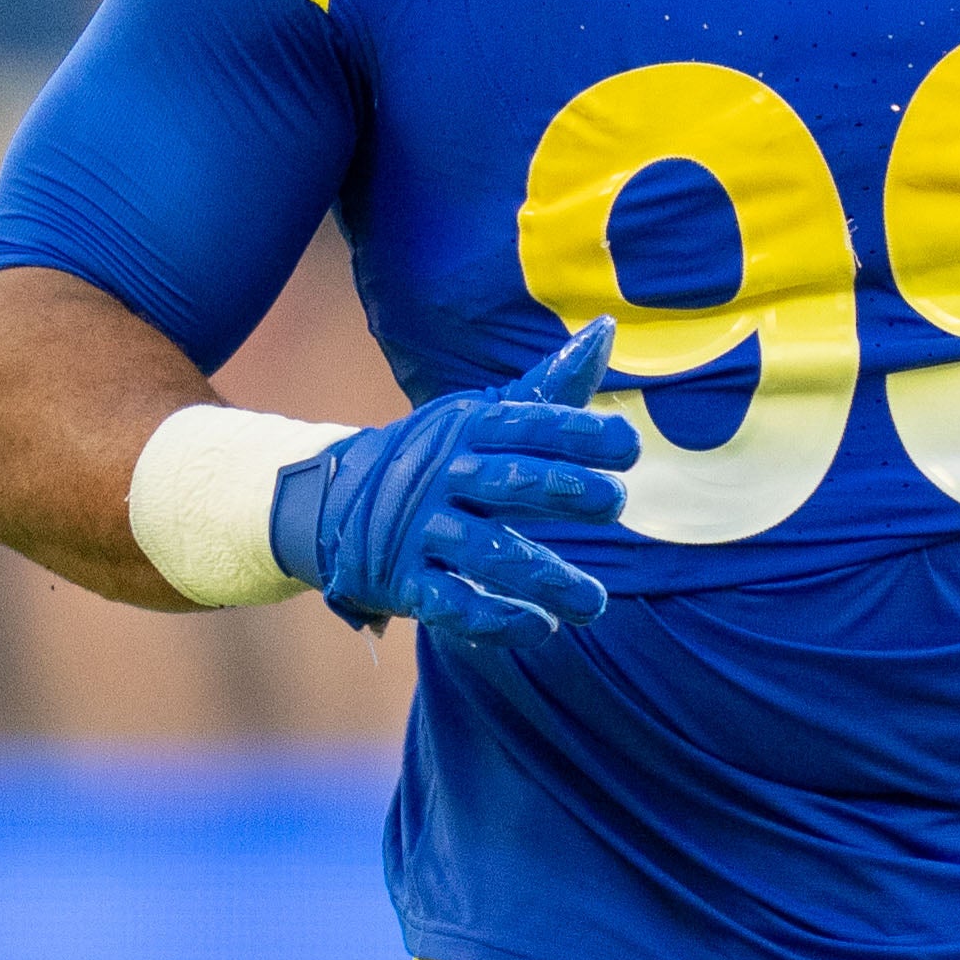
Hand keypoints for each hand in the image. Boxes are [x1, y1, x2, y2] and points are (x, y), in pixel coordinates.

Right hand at [268, 318, 638, 645]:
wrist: (331, 500)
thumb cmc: (435, 455)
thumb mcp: (481, 414)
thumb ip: (548, 388)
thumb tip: (605, 330)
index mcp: (468, 430)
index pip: (526, 424)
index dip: (577, 433)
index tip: (628, 447)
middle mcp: (444, 476)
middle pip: (508, 482)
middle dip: (563, 491)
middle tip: (615, 502)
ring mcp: (422, 530)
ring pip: (487, 554)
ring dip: (544, 578)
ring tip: (595, 603)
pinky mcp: (404, 579)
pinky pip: (450, 603)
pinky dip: (494, 620)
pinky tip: (540, 628)